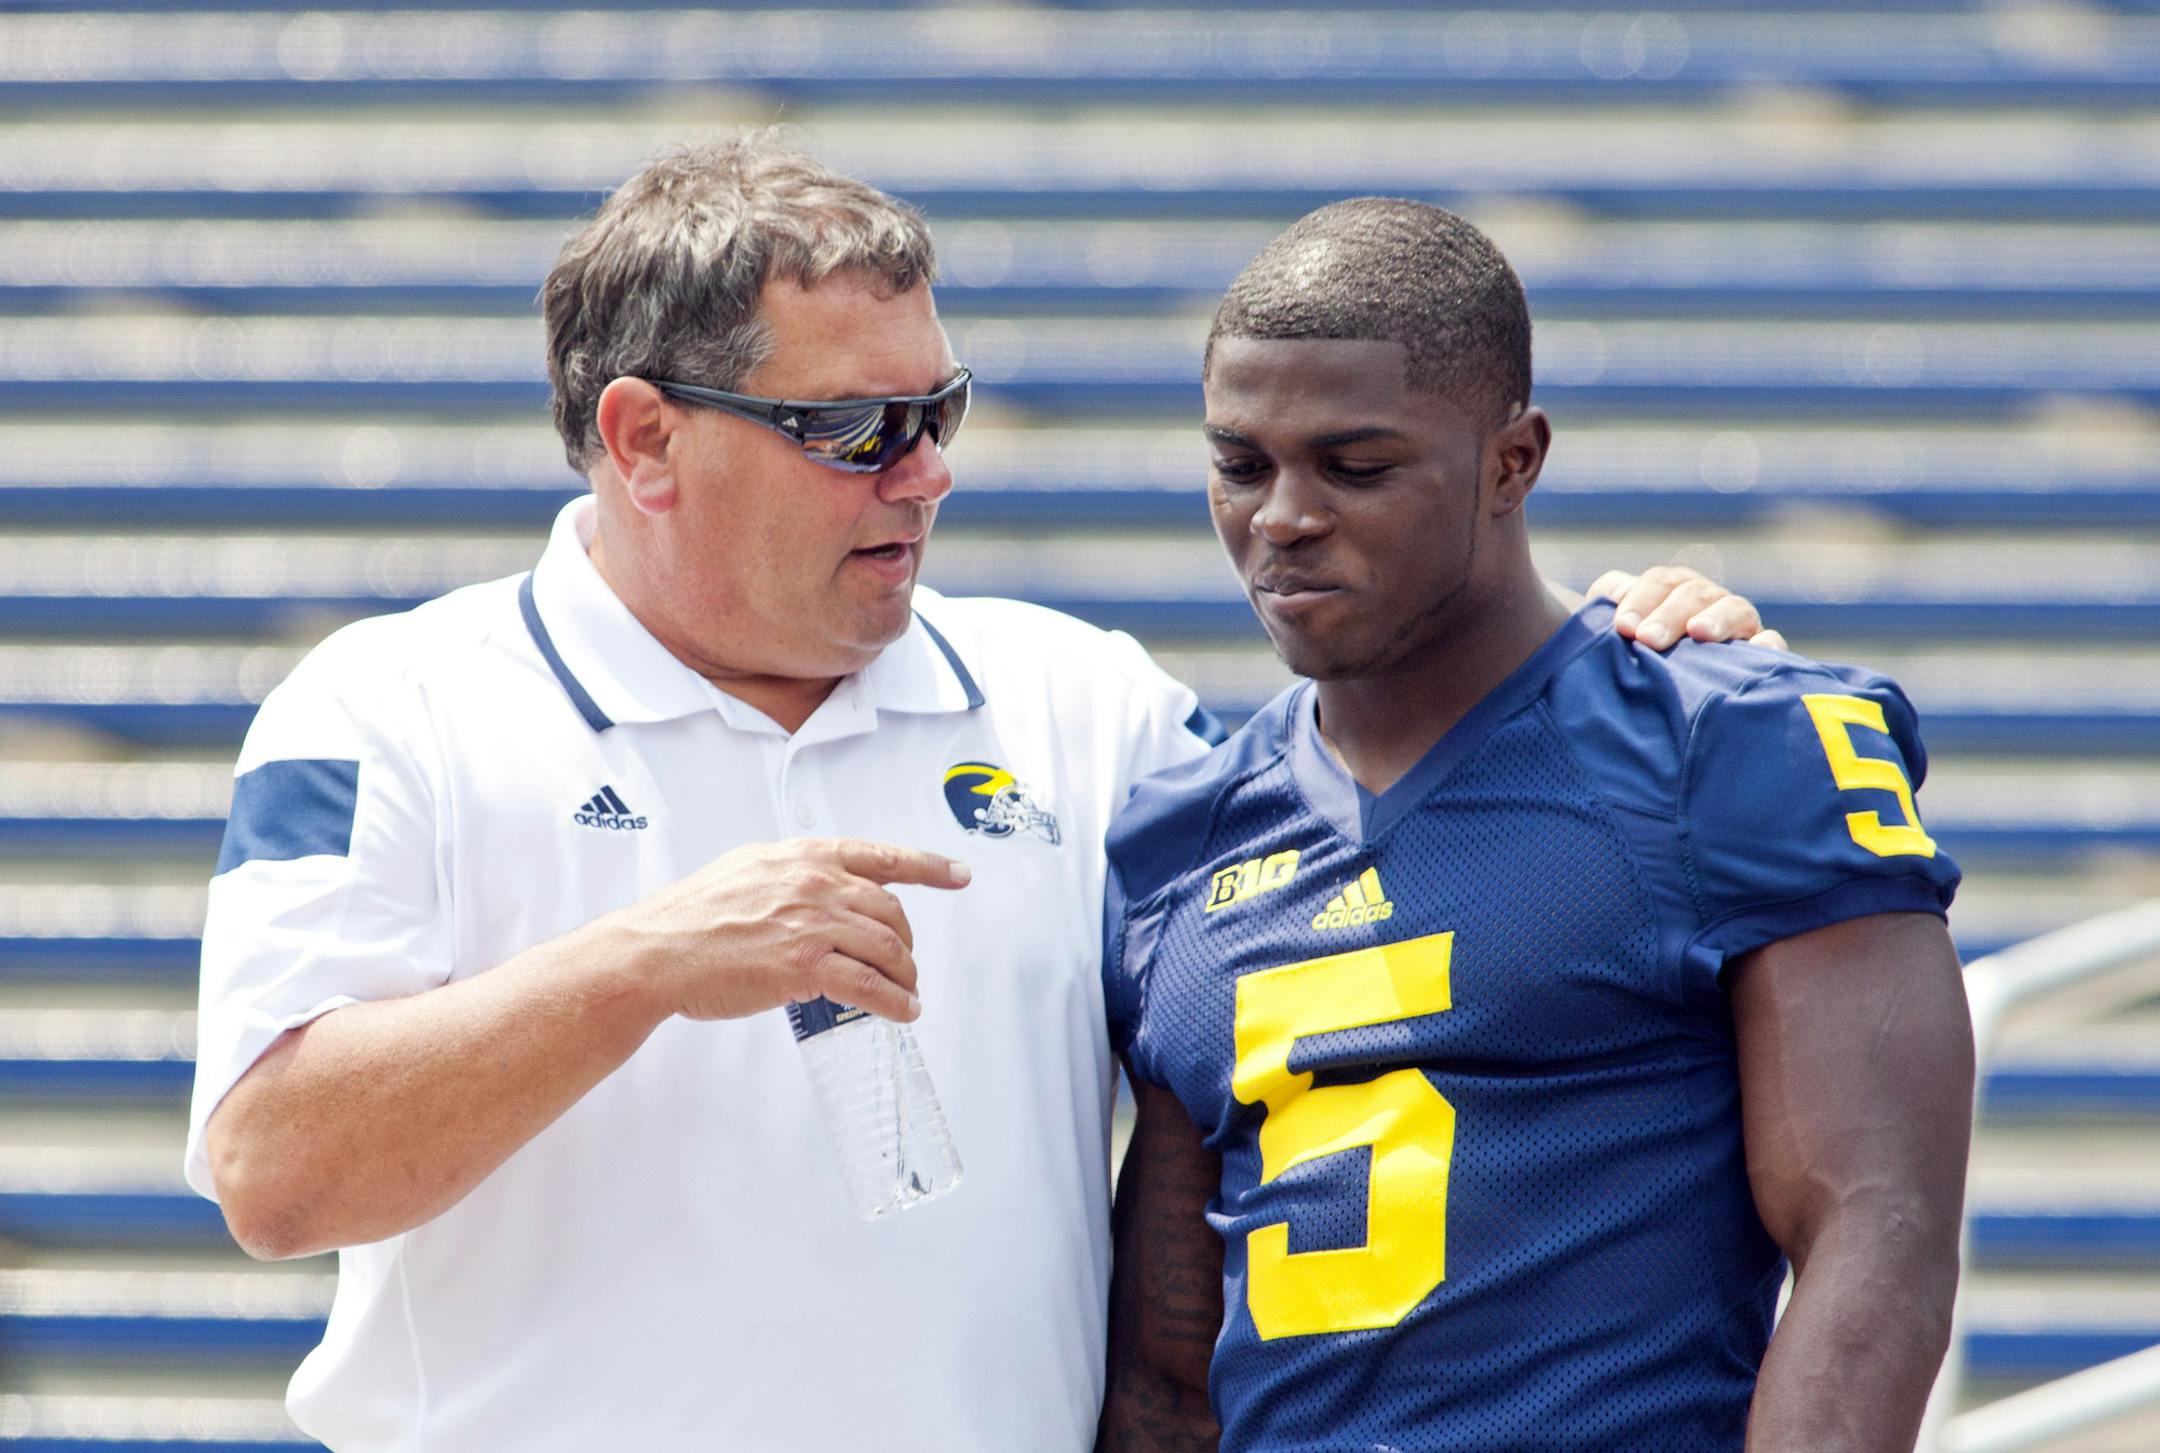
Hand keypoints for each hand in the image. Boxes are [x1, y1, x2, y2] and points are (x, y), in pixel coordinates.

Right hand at [610, 837, 970, 1024]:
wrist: (655, 951)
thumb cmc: (691, 916)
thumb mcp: (748, 869)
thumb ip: (792, 875)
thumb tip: (821, 891)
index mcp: (805, 855)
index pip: (883, 856)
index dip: (930, 867)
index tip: (959, 875)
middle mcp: (817, 882)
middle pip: (892, 911)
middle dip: (907, 942)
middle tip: (905, 964)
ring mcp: (813, 922)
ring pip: (889, 948)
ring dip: (907, 975)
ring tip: (907, 993)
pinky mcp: (805, 965)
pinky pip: (872, 986)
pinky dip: (896, 1001)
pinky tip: (903, 1012)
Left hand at [1585, 565, 1787, 653]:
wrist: (1670, 700)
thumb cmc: (1631, 659)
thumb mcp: (1616, 634)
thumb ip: (1608, 608)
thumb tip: (1613, 594)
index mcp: (1671, 590)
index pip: (1659, 582)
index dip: (1640, 598)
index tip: (1622, 626)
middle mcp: (1706, 601)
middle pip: (1692, 593)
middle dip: (1668, 614)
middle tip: (1647, 638)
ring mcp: (1737, 624)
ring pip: (1734, 609)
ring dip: (1716, 619)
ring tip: (1698, 632)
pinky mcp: (1761, 654)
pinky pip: (1771, 644)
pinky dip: (1768, 645)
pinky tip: (1758, 651)